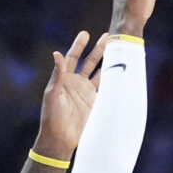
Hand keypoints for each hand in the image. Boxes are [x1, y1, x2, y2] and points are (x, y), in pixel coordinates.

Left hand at [35, 30, 109, 159]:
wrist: (61, 138)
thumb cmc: (52, 116)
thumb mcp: (52, 93)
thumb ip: (57, 74)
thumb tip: (57, 53)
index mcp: (64, 79)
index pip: (73, 57)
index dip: (79, 45)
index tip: (85, 33)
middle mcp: (77, 83)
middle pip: (90, 62)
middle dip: (98, 49)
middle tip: (108, 36)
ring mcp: (87, 92)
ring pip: (100, 73)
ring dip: (108, 63)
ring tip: (117, 51)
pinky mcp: (95, 103)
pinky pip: (106, 89)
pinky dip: (113, 81)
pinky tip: (121, 72)